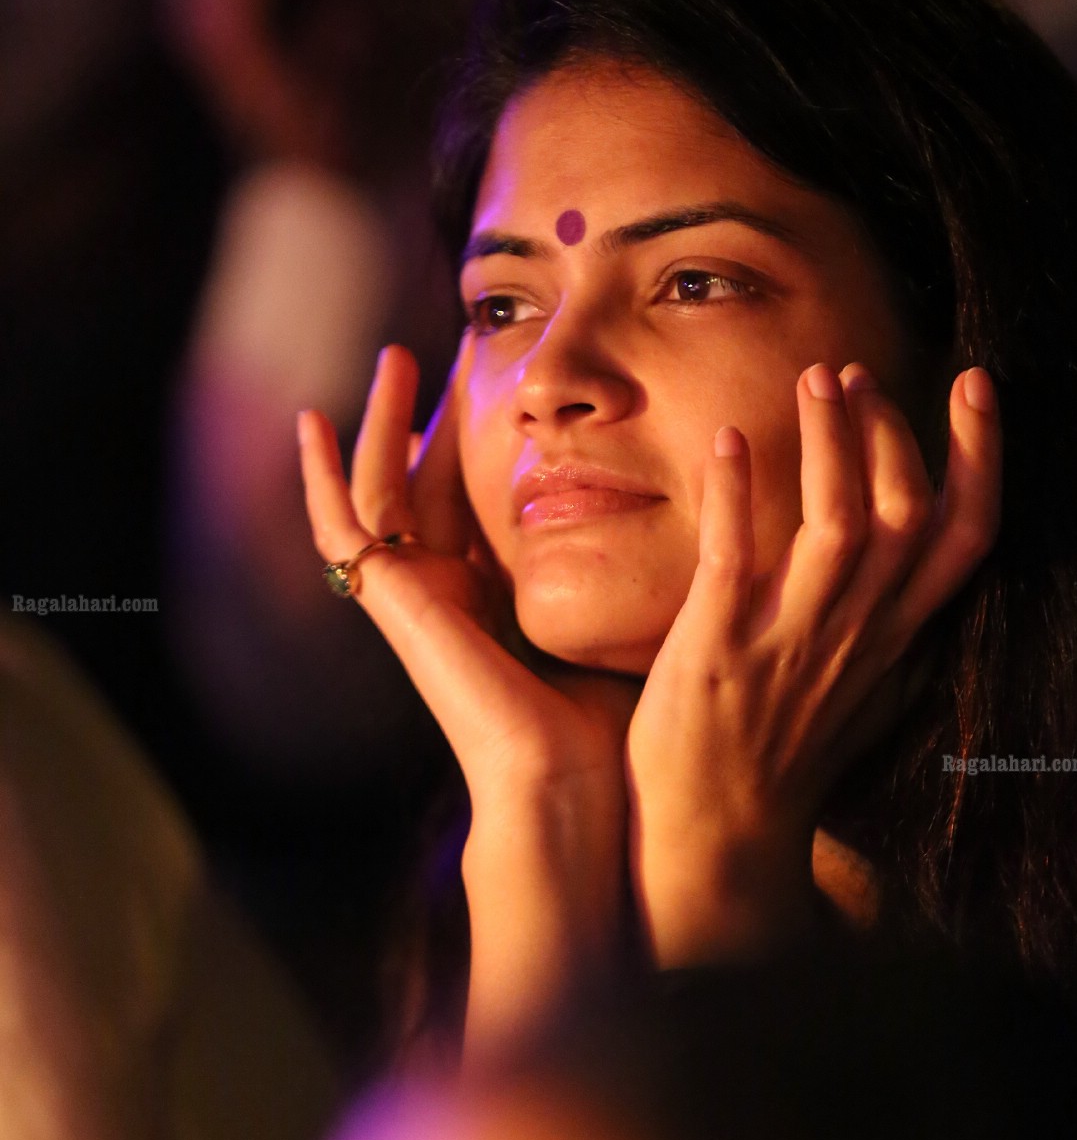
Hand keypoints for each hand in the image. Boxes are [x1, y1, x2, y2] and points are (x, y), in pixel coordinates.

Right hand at [299, 344, 632, 1046]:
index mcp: (498, 602)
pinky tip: (313, 420)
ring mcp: (415, 597)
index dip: (485, 445)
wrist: (568, 785)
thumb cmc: (608, 722)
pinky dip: (322, 474)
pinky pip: (343, 527)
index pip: (480, 503)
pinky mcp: (393, 602)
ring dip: (379, 424)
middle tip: (439, 353)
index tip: (506, 386)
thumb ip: (632, 572)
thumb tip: (700, 514)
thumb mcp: (622, 622)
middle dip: (428, 420)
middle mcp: (450, 594)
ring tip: (395, 358)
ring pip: (378, 492)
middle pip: (426, 487)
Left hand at [625, 362, 1001, 967]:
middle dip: (891, 431)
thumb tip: (917, 586)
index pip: (968, 537)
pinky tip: (728, 439)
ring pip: (840, 523)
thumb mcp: (865, 697)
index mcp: (895, 637)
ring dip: (832, 441)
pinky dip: (737, 491)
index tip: (973, 384)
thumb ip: (894, 638)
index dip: (981, 456)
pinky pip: (738, 554)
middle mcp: (857, 633)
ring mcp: (793, 640)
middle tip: (853, 374)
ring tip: (815, 381)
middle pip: (907, 514)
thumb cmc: (783, 758)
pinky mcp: (723, 648)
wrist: (720, 834)